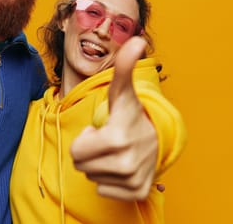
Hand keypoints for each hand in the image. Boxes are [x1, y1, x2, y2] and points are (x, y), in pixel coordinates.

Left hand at [70, 37, 157, 200]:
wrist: (156, 138)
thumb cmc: (130, 114)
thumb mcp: (121, 92)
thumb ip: (123, 67)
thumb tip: (136, 39)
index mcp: (117, 138)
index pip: (76, 151)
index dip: (85, 139)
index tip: (103, 130)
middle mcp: (126, 163)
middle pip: (81, 165)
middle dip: (89, 152)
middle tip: (107, 141)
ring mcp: (133, 180)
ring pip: (92, 178)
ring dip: (98, 165)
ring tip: (115, 152)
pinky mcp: (137, 192)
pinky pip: (103, 191)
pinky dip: (108, 181)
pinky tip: (121, 167)